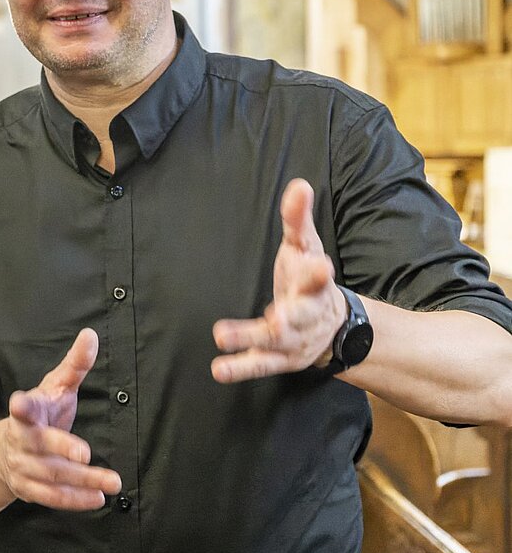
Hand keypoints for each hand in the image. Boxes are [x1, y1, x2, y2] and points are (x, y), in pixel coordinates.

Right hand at [0, 327, 121, 509]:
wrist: (3, 451)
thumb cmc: (40, 413)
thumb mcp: (54, 387)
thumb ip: (74, 365)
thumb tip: (91, 335)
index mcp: (26, 412)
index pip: (22, 408)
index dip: (21, 406)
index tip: (19, 402)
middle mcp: (20, 440)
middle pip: (39, 445)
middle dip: (61, 448)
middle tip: (86, 454)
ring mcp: (22, 466)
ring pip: (51, 475)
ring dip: (82, 480)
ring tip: (112, 482)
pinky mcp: (28, 489)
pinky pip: (51, 497)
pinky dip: (74, 500)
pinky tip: (97, 499)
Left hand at [212, 178, 345, 382]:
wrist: (334, 327)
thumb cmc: (308, 278)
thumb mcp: (306, 247)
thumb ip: (298, 219)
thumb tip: (298, 184)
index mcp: (315, 285)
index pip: (319, 277)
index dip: (319, 272)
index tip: (322, 266)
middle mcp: (306, 315)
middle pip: (301, 315)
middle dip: (292, 316)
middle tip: (279, 318)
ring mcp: (292, 340)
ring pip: (273, 341)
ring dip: (249, 338)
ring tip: (222, 335)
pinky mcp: (278, 358)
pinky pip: (258, 365)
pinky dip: (239, 368)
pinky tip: (218, 369)